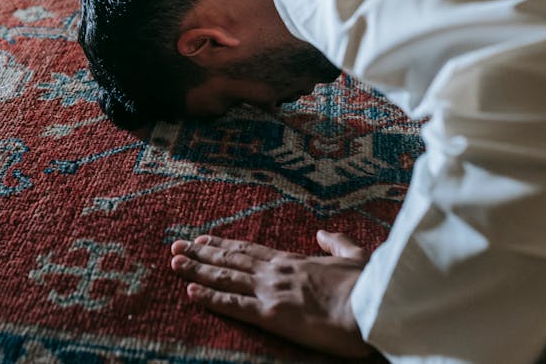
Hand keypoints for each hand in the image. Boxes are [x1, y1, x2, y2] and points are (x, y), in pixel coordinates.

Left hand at [170, 230, 373, 357]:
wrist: (371, 306)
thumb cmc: (366, 285)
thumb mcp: (354, 255)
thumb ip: (336, 242)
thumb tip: (323, 233)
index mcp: (293, 261)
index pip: (250, 250)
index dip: (224, 245)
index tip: (203, 239)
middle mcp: (276, 272)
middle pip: (230, 260)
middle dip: (201, 254)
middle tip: (176, 246)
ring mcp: (270, 291)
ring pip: (225, 278)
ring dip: (197, 270)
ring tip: (174, 262)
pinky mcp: (270, 314)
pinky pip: (233, 305)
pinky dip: (209, 298)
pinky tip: (190, 292)